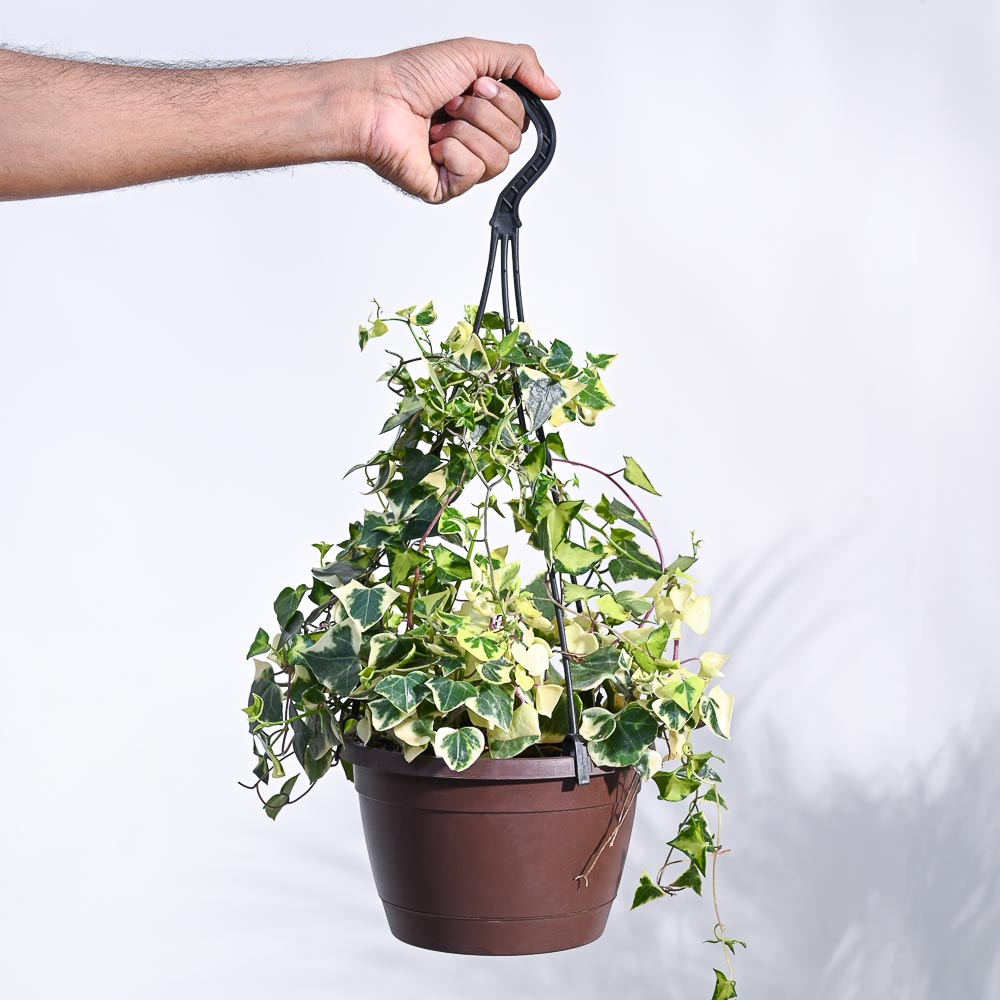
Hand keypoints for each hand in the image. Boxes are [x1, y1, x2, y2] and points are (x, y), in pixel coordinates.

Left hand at [356, 36, 560, 203]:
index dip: (503, 100)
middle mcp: (473, 138)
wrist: (376, 101)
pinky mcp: (447, 187)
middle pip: (514, 139)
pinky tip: (432, 144)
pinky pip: (473, 174)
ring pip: (498, 160)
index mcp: (482, 111)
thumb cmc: (410, 77)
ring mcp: (460, 165)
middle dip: (483, 114)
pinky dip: (452, 152)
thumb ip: (520, 63)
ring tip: (439, 123)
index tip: (474, 84)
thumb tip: (553, 88)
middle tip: (452, 103)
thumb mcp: (475, 52)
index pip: (522, 118)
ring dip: (466, 132)